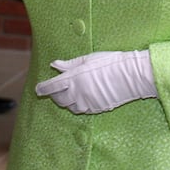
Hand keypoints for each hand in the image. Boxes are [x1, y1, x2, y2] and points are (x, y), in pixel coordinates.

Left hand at [35, 50, 156, 113]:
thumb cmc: (109, 62)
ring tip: (66, 94)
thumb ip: (69, 64)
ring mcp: (88, 102)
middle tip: (53, 91)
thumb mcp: (87, 59)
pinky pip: (82, 110)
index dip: (43, 88)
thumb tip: (55, 65)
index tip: (38, 89)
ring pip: (70, 107)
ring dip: (65, 101)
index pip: (52, 86)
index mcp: (73, 78)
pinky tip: (80, 99)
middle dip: (53, 96)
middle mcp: (78, 92)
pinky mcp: (97, 108)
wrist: (131, 76)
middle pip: (59, 99)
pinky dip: (77, 105)